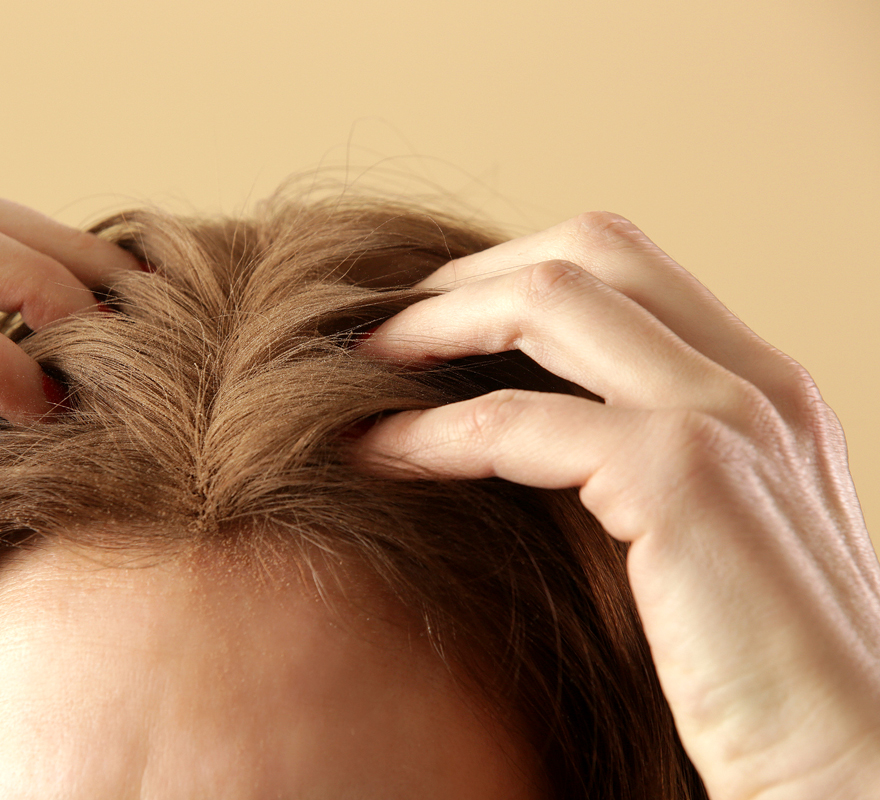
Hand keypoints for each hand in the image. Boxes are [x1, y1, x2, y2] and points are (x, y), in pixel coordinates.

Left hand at [354, 212, 879, 798]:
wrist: (849, 772)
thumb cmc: (757, 678)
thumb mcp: (701, 543)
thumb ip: (634, 470)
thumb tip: (515, 434)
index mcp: (764, 388)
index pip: (627, 269)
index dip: (510, 278)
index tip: (428, 325)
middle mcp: (758, 380)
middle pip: (590, 250)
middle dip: (468, 278)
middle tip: (379, 329)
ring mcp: (730, 417)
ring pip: (551, 300)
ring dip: (433, 327)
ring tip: (351, 365)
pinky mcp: (686, 480)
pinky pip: (519, 421)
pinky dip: (432, 429)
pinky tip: (377, 453)